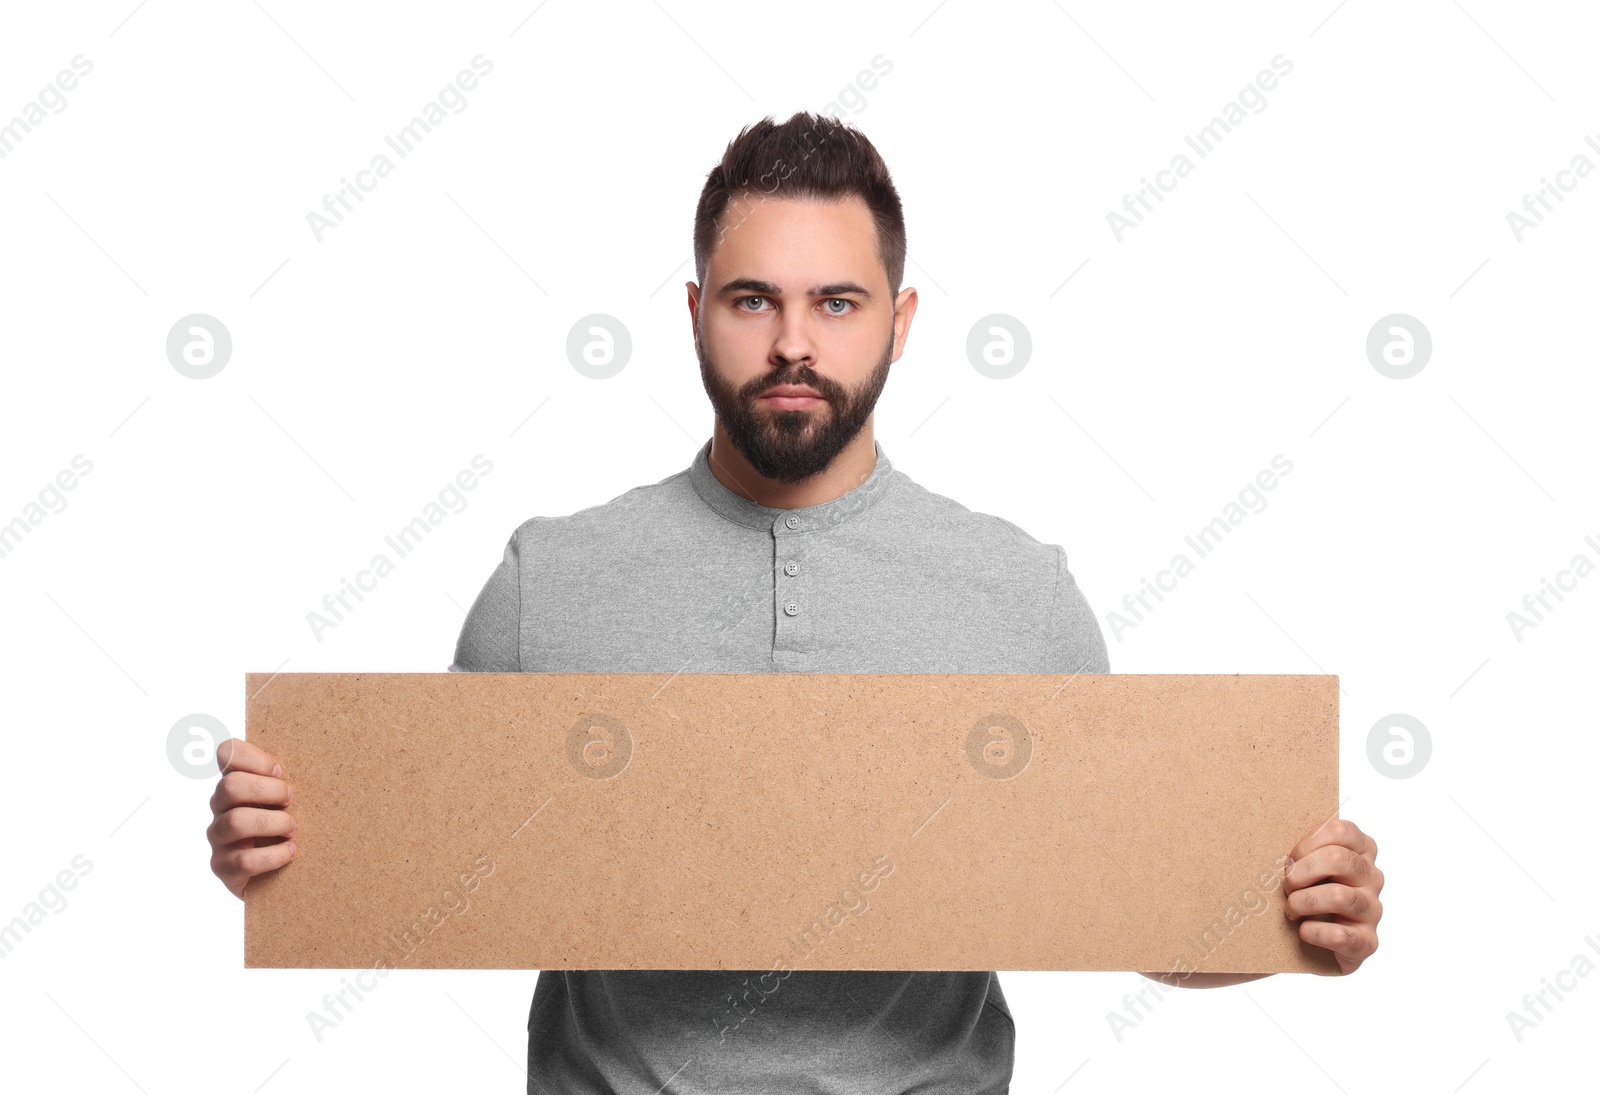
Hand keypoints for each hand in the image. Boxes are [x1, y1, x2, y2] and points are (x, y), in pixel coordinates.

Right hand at [207, 738, 296, 898]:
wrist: (281, 874)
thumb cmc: (288, 826)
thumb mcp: (290, 798)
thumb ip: (291, 779)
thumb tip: (326, 755)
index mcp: (237, 782)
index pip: (227, 753)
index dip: (254, 759)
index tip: (280, 771)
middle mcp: (221, 807)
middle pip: (230, 786)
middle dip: (268, 791)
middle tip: (291, 800)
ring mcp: (219, 837)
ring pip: (235, 822)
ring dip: (272, 823)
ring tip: (293, 828)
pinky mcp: (223, 867)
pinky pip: (243, 860)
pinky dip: (272, 855)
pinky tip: (290, 853)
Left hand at [1283, 817, 1382, 973]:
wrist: (1314, 943)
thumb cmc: (1308, 893)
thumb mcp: (1307, 865)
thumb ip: (1302, 850)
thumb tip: (1272, 843)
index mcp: (1361, 850)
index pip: (1341, 830)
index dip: (1307, 843)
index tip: (1291, 859)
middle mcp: (1372, 877)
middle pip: (1339, 859)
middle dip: (1301, 872)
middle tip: (1287, 886)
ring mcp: (1372, 909)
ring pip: (1339, 896)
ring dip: (1303, 902)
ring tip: (1291, 910)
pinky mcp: (1367, 941)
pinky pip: (1340, 935)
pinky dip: (1313, 932)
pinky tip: (1303, 931)